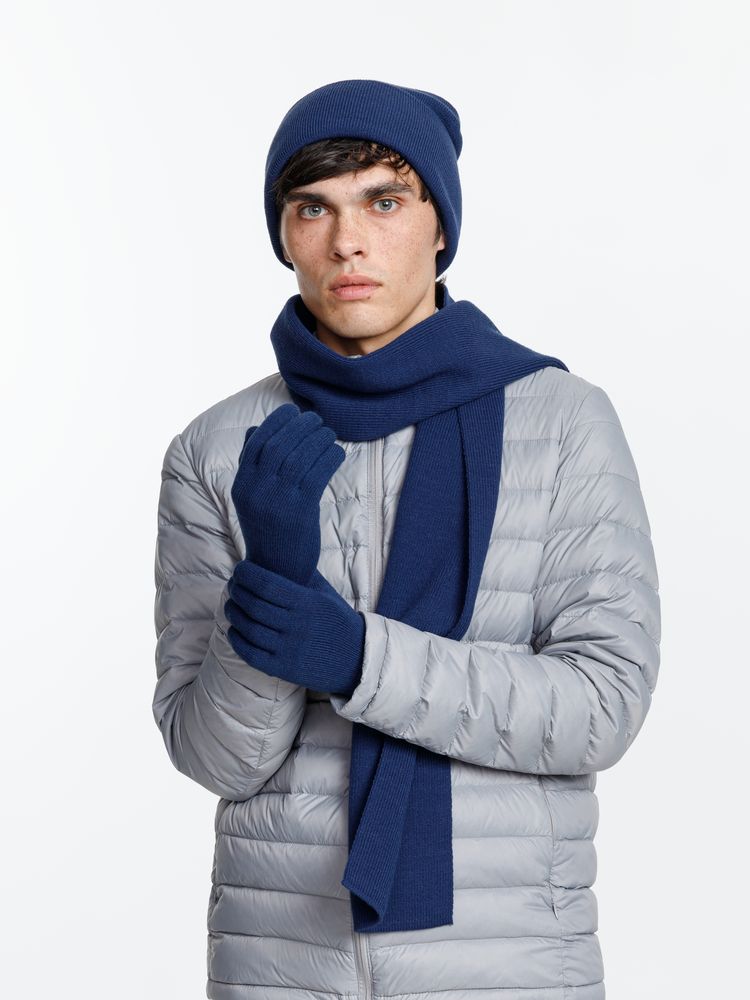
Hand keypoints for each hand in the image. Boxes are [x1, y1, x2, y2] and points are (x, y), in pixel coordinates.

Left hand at [224, 559, 364, 695]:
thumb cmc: (338, 621)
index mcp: (308, 603)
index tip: (239, 569)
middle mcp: (297, 626)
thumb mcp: (326, 594)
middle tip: (232, 585)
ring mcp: (290, 649)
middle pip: (254, 605)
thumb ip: (304, 575)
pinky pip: (251, 654)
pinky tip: (234, 630)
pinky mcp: (284, 669)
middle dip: (237, 591)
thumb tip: (280, 551)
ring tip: (231, 605)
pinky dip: (237, 640)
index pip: (267, 585)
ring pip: (249, 629)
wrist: (357, 659)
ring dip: (234, 614)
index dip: (247, 575)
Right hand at [230, 403, 345, 583]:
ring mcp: (277, 501)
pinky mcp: (300, 512)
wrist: (278, 570)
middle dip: (300, 427)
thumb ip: (252, 465)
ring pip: (300, 458)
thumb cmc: (269, 527)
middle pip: (279, 446)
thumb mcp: (253, 497)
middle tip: (316, 420)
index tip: (293, 411)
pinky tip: (337, 453)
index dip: (276, 422)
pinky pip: (317, 474)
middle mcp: (256, 491)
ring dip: (317, 440)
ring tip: (328, 434)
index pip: (256, 443)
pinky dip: (329, 458)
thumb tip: (255, 429)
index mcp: (242, 485)